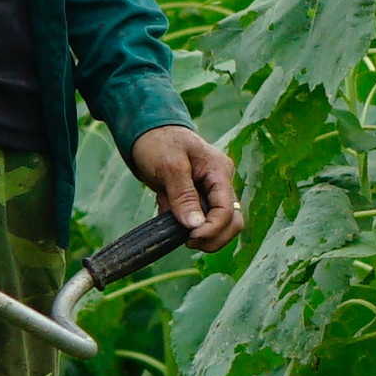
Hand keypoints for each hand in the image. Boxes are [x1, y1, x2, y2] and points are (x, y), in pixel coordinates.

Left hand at [131, 125, 242, 252]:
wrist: (144, 132)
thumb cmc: (158, 141)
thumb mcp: (170, 165)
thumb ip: (183, 195)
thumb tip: (196, 226)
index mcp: (219, 172)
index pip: (228, 210)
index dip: (213, 229)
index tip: (190, 239)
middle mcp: (219, 183)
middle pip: (231, 222)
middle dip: (213, 238)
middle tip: (186, 242)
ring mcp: (208, 192)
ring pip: (215, 224)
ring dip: (197, 233)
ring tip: (171, 223)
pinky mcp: (194, 198)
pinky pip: (195, 219)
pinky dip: (182, 224)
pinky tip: (165, 211)